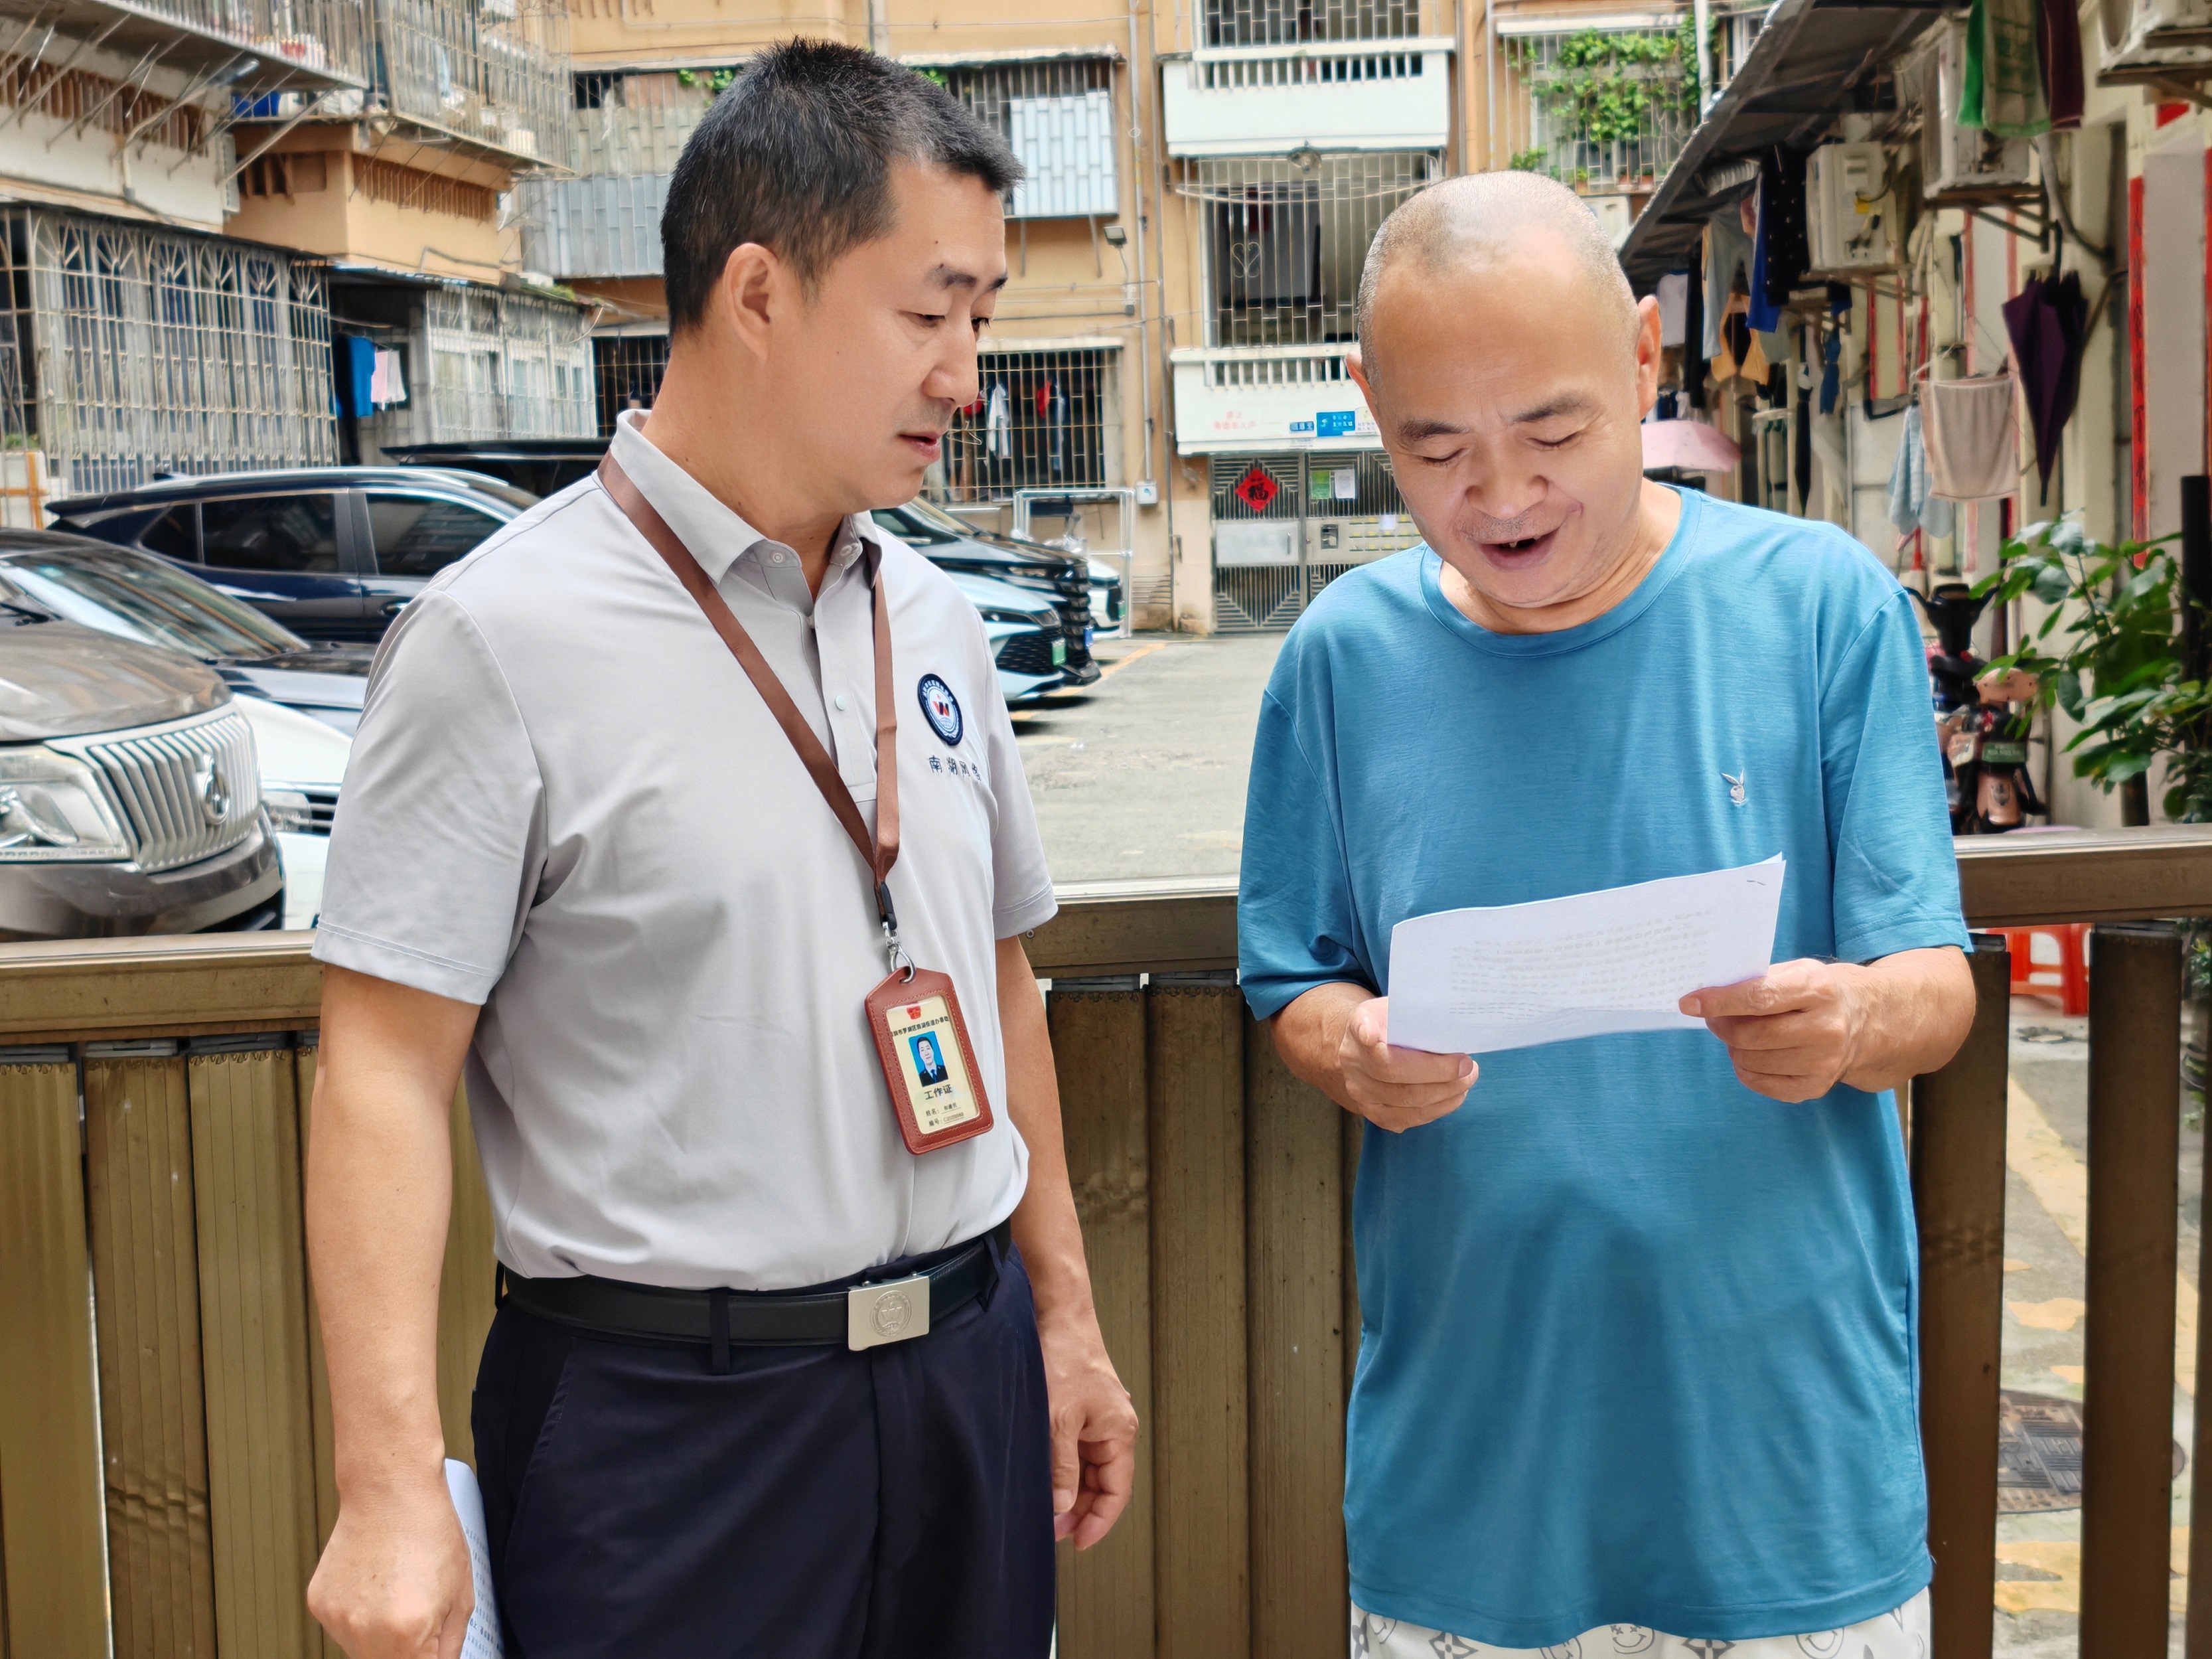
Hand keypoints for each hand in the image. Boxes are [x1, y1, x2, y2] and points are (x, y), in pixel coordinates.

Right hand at [306, 1473, 472, 1657]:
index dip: (428, 1657)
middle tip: (419, 1617)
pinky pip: (343, 1630)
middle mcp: (366, 1633)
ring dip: (380, 1640)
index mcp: (407, 1634)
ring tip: (396, 1594)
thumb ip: (450, 1645)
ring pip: (362, 1653)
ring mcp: (338, 1621)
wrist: (390, 1491)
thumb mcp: (461, 1594)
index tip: (431, 1647)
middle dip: (406, 1652)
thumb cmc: (430, 1531)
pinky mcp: (319, 1607)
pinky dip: (359, 1619)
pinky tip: (374, 1585)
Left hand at [1038, 1313, 1138, 1548]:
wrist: (1058, 1315)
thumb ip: (1062, 1467)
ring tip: (1046, 1511)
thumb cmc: (1065, 1358)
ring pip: (1088, 1469)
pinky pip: (1077, 1451)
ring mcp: (1098, 1420)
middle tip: (1053, 1531)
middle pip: (1104, 1483)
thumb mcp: (1058, 1421)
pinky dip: (1063, 1469)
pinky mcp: (1081, 1411)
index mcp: (1120, 1431)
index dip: (1099, 1521)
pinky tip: (1045, 1479)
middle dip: (1081, 1510)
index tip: (1078, 1544)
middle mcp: (1114, 1428)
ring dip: (1070, 1491)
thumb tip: (1062, 1507)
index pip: (1117, 1490)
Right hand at [1335, 996, 1476, 1132]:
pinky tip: (1454, 1096)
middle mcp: (1353, 1064)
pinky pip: (1409, 1118)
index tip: (1371, 1035)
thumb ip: (1412, 1013)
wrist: (1366, 1052)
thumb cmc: (1390, 1026)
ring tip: (1467, 1080)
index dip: (1366, 1034)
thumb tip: (1447, 1024)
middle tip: (1468, 1066)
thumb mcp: (1395, 1008)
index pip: (1362, 1032)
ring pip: (1406, 1100)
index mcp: (1358, 1029)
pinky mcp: (1375, 1115)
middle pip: (1394, 1072)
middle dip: (1439, 1072)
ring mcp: (1361, 1093)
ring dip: (1445, 1093)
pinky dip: (1438, 1108)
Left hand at [1682, 958, 1870, 1102]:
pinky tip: (1753, 1053)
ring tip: (1740, 1033)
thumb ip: (1756, 980)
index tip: (1689, 1003)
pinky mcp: (1816, 1087)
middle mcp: (1826, 1028)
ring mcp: (1824, 1062)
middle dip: (1722, 1026)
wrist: (1865, 1019)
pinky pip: (1761, 1083)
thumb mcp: (1795, 971)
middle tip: (1714, 1018)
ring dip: (1733, 1047)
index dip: (1719, 1001)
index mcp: (1818, 989)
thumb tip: (1706, 997)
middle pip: (1752, 1035)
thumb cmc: (1816, 991)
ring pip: (1752, 1060)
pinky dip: (1745, 1068)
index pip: (1759, 997)